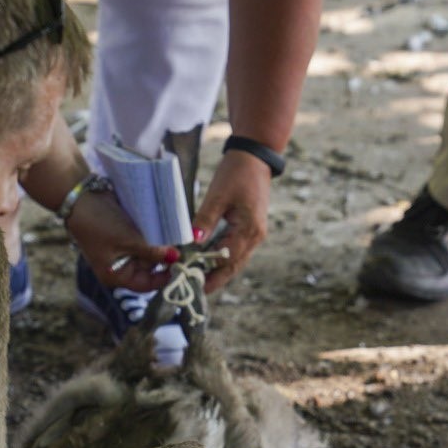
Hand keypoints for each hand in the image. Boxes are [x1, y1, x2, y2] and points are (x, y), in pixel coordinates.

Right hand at [66, 190, 177, 294]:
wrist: (80, 196)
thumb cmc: (100, 224)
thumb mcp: (129, 239)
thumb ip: (153, 251)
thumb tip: (176, 257)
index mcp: (116, 275)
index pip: (146, 285)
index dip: (164, 276)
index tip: (181, 263)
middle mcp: (120, 265)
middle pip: (150, 267)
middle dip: (163, 256)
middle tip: (181, 243)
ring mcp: (122, 249)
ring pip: (148, 251)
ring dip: (160, 243)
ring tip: (173, 233)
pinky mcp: (125, 234)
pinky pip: (143, 238)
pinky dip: (153, 234)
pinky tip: (164, 226)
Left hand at [192, 151, 271, 292]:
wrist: (255, 157)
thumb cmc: (236, 173)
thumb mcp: (217, 195)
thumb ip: (205, 221)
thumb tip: (192, 243)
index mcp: (249, 230)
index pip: (227, 261)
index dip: (209, 274)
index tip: (192, 283)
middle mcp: (255, 237)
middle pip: (232, 267)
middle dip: (213, 279)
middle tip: (192, 290)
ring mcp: (254, 235)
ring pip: (234, 261)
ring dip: (217, 271)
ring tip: (197, 280)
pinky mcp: (250, 230)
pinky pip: (235, 251)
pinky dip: (221, 259)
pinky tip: (207, 263)